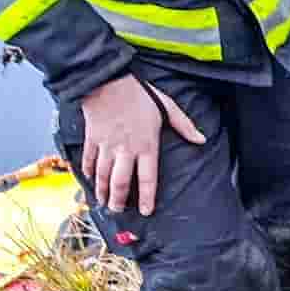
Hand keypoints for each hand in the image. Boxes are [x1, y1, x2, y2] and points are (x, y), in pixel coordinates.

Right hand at [79, 74, 205, 214]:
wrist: (106, 78)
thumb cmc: (138, 93)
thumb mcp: (166, 106)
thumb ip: (184, 126)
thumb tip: (202, 139)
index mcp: (146, 146)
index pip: (148, 178)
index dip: (147, 197)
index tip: (146, 212)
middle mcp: (125, 149)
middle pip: (121, 182)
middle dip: (118, 200)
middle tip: (118, 211)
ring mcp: (106, 145)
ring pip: (103, 175)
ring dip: (102, 191)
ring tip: (104, 202)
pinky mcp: (92, 138)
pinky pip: (88, 159)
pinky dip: (87, 171)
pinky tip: (89, 180)